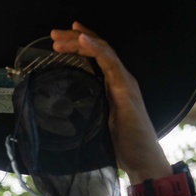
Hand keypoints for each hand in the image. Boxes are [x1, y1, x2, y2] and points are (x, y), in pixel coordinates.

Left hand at [50, 22, 170, 182]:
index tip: (59, 39)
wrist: (142, 161)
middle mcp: (120, 79)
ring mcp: (124, 82)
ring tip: (60, 37)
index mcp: (113, 85)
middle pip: (98, 48)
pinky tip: (83, 40)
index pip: (96, 57)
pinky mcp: (125, 90)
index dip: (79, 44)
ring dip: (80, 41)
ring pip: (103, 50)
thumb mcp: (94, 124)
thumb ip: (82, 114)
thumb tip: (56, 116)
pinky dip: (96, 48)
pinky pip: (111, 63)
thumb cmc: (121, 147)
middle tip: (53, 34)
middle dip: (74, 38)